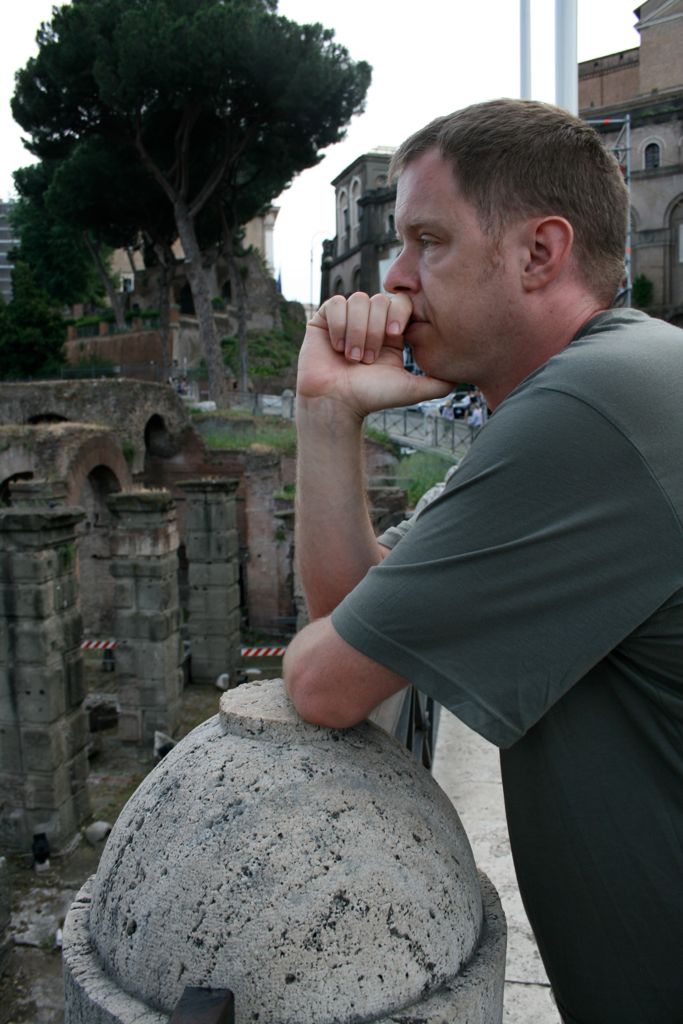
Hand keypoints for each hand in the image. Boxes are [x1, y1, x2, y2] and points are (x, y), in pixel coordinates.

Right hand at [297, 292, 451, 417]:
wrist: (337, 403)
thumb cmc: (371, 397)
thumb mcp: (412, 389)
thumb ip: (438, 383)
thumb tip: (462, 378)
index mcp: (391, 332)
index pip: (401, 302)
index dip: (399, 314)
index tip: (396, 336)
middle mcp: (369, 321)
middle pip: (380, 300)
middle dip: (376, 330)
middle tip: (368, 359)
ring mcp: (347, 318)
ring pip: (358, 300)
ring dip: (357, 331)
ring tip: (351, 357)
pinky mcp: (325, 318)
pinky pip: (336, 304)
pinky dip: (339, 326)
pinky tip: (337, 348)